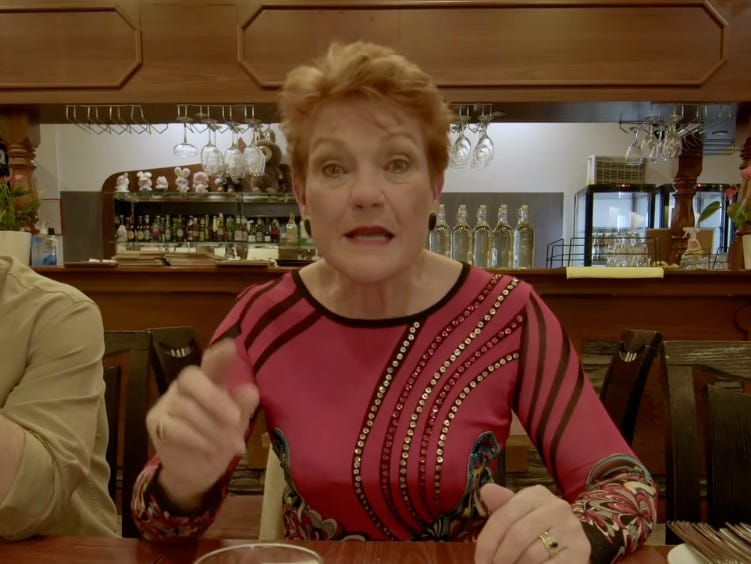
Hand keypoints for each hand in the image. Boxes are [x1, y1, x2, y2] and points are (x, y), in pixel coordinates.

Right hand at [145, 339, 258, 509]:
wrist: (196, 471)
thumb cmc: (219, 438)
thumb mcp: (237, 424)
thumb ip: (243, 407)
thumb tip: (250, 391)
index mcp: (208, 380)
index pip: (211, 362)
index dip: (218, 355)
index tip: (230, 346)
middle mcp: (185, 386)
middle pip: (190, 377)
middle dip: (214, 398)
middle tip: (235, 419)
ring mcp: (167, 403)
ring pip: (186, 408)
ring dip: (212, 429)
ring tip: (230, 446)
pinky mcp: (156, 423)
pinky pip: (174, 427)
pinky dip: (197, 439)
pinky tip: (211, 449)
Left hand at [474, 483, 590, 562]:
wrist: (568, 541)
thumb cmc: (535, 525)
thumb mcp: (517, 512)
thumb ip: (501, 504)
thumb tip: (487, 490)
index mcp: (536, 494)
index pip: (504, 516)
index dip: (487, 541)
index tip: (480, 560)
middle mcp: (557, 506)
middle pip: (517, 536)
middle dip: (500, 557)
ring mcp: (571, 528)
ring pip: (532, 555)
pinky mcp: (581, 550)